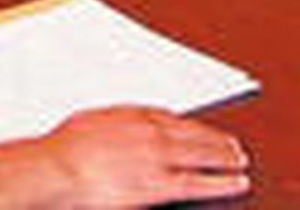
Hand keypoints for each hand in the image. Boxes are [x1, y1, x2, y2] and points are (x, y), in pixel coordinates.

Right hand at [44, 107, 250, 205]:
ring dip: (225, 157)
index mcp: (131, 114)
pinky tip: (237, 183)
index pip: (170, 117)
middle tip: (233, 144)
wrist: (58, 169)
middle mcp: (150, 131)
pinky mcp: (160, 184)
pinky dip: (221, 182)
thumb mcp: (87, 125)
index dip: (190, 124)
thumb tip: (110, 130)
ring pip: (202, 154)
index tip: (199, 129)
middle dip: (215, 138)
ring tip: (241, 161)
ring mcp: (157, 157)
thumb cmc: (63, 151)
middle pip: (192, 133)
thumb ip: (108, 126)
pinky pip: (198, 182)